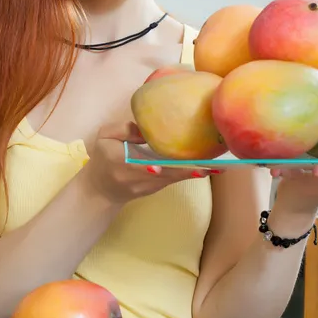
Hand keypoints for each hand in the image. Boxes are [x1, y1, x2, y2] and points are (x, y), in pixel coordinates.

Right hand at [81, 121, 218, 204]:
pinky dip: (189, 173)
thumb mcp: (104, 137)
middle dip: (190, 171)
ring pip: (174, 178)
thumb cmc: (102, 159)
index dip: (164, 167)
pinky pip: (174, 179)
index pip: (145, 166)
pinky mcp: (155, 189)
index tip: (180, 166)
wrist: (100, 190)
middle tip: (213, 166)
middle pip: (168, 175)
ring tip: (217, 167)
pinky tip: (207, 168)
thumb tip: (148, 127)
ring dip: (195, 173)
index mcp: (123, 163)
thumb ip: (124, 129)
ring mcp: (148, 186)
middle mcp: (138, 178)